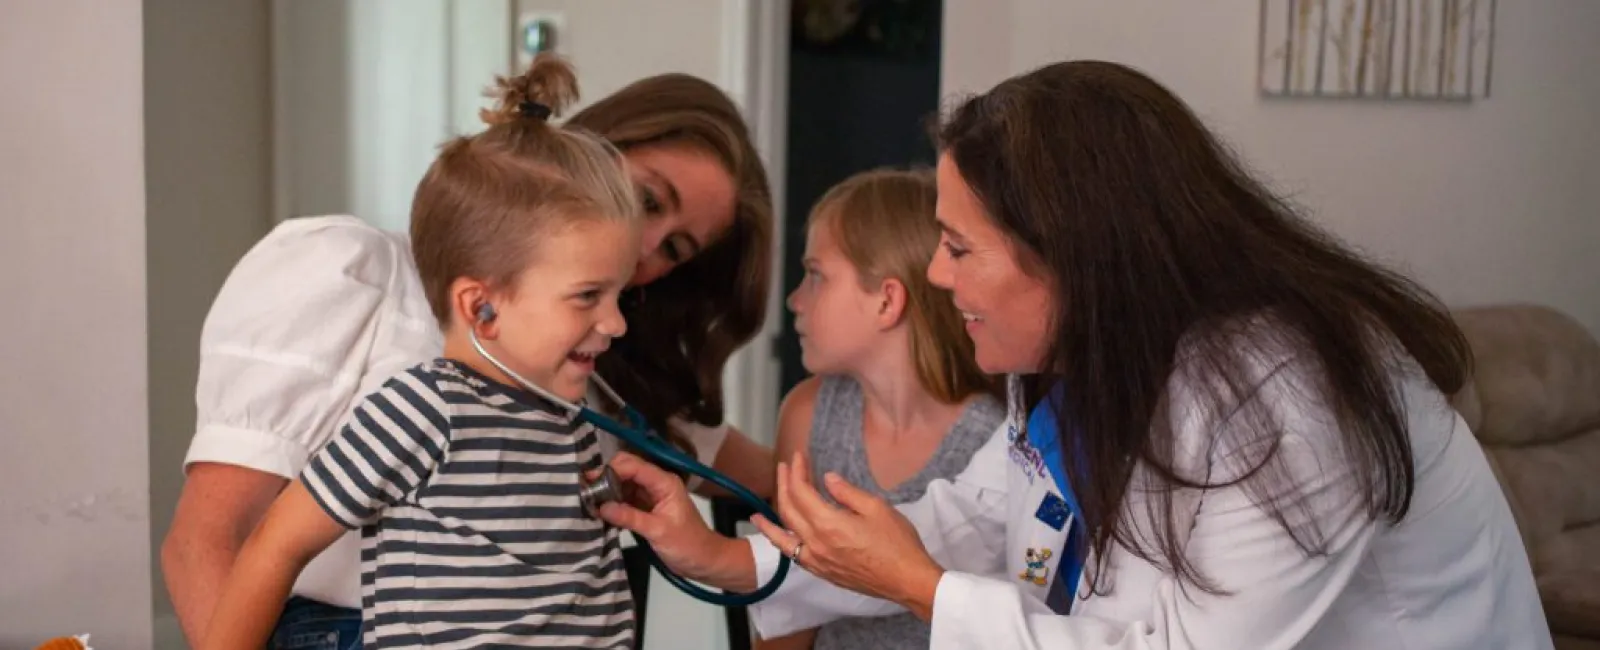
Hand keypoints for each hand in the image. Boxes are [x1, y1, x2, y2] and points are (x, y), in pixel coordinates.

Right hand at [593, 452, 755, 590]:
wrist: (703, 561)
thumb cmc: (688, 545)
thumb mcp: (658, 531)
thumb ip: (630, 517)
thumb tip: (602, 507)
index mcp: (664, 482)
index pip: (633, 465)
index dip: (611, 470)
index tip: (591, 482)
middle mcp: (656, 484)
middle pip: (625, 471)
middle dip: (606, 479)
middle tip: (586, 493)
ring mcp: (650, 496)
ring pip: (622, 485)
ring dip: (607, 492)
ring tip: (588, 503)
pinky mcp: (644, 509)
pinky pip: (624, 501)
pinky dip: (612, 505)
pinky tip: (599, 512)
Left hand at [751, 453, 945, 619]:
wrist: (907, 580)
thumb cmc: (898, 543)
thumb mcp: (877, 508)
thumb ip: (847, 492)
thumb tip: (827, 479)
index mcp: (828, 524)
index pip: (801, 492)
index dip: (796, 471)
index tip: (798, 457)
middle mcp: (816, 544)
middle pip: (788, 511)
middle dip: (783, 486)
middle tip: (784, 468)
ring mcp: (817, 561)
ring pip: (783, 538)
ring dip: (770, 522)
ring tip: (755, 515)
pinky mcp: (823, 573)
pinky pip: (793, 555)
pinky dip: (782, 544)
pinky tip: (779, 539)